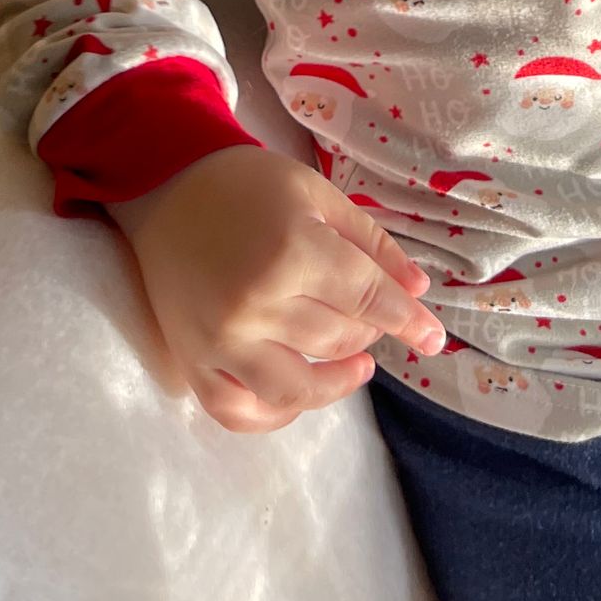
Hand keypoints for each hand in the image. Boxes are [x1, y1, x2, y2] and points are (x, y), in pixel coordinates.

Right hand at [109, 147, 444, 432]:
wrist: (165, 186)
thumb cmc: (248, 184)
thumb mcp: (317, 193)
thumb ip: (371, 244)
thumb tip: (417, 291)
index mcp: (292, 252)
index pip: (367, 300)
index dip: (407, 320)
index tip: (435, 337)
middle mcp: (257, 305)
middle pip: (337, 340)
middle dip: (369, 333)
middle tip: (375, 319)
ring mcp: (221, 342)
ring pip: (297, 389)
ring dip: (336, 382)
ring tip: (356, 364)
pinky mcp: (192, 362)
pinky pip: (238, 413)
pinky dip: (275, 417)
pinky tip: (301, 396)